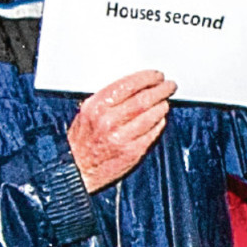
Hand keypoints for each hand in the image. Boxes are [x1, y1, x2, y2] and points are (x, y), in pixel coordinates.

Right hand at [69, 69, 174, 191]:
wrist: (78, 170)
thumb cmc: (81, 141)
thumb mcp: (87, 113)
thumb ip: (107, 99)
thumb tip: (133, 86)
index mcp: (96, 107)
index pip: (128, 85)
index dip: (147, 78)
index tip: (156, 76)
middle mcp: (109, 121)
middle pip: (144, 99)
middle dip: (161, 90)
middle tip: (169, 86)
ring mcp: (122, 137)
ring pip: (152, 115)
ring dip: (162, 106)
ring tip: (164, 102)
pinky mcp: (132, 151)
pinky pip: (152, 132)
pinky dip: (159, 123)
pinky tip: (159, 118)